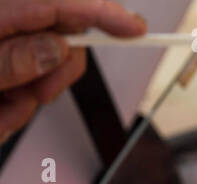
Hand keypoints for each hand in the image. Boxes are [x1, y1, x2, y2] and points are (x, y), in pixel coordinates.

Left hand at [1, 1, 145, 142]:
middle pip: (60, 35)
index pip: (57, 1)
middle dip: (58, 71)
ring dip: (31, 96)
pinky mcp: (7, 64)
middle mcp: (2, 23)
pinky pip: (28, 81)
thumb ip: (12, 60)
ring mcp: (5, 45)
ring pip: (46, 64)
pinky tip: (1, 108)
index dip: (102, 11)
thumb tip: (56, 47)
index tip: (136, 28)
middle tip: (38, 95)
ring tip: (3, 110)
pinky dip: (17, 102)